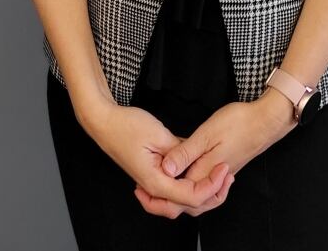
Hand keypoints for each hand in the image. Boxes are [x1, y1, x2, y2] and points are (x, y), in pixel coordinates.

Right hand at [85, 100, 232, 216]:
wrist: (104, 122)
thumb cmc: (126, 126)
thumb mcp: (158, 134)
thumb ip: (178, 151)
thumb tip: (196, 160)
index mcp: (155, 180)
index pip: (189, 196)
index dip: (210, 185)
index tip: (222, 167)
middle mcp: (153, 186)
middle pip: (185, 205)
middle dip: (208, 195)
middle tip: (224, 176)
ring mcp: (152, 181)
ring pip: (178, 198)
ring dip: (199, 190)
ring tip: (217, 174)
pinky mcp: (152, 173)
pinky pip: (172, 185)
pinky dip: (187, 181)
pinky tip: (199, 167)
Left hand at [134, 97, 296, 219]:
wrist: (267, 120)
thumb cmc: (240, 122)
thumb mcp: (207, 133)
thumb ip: (185, 153)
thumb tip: (166, 170)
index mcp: (205, 173)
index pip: (178, 198)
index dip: (158, 197)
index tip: (140, 187)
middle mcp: (213, 179)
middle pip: (187, 205)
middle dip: (164, 203)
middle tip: (142, 192)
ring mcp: (221, 175)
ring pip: (196, 197)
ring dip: (177, 194)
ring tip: (159, 185)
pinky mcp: (225, 167)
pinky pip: (203, 185)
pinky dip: (190, 184)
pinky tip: (183, 170)